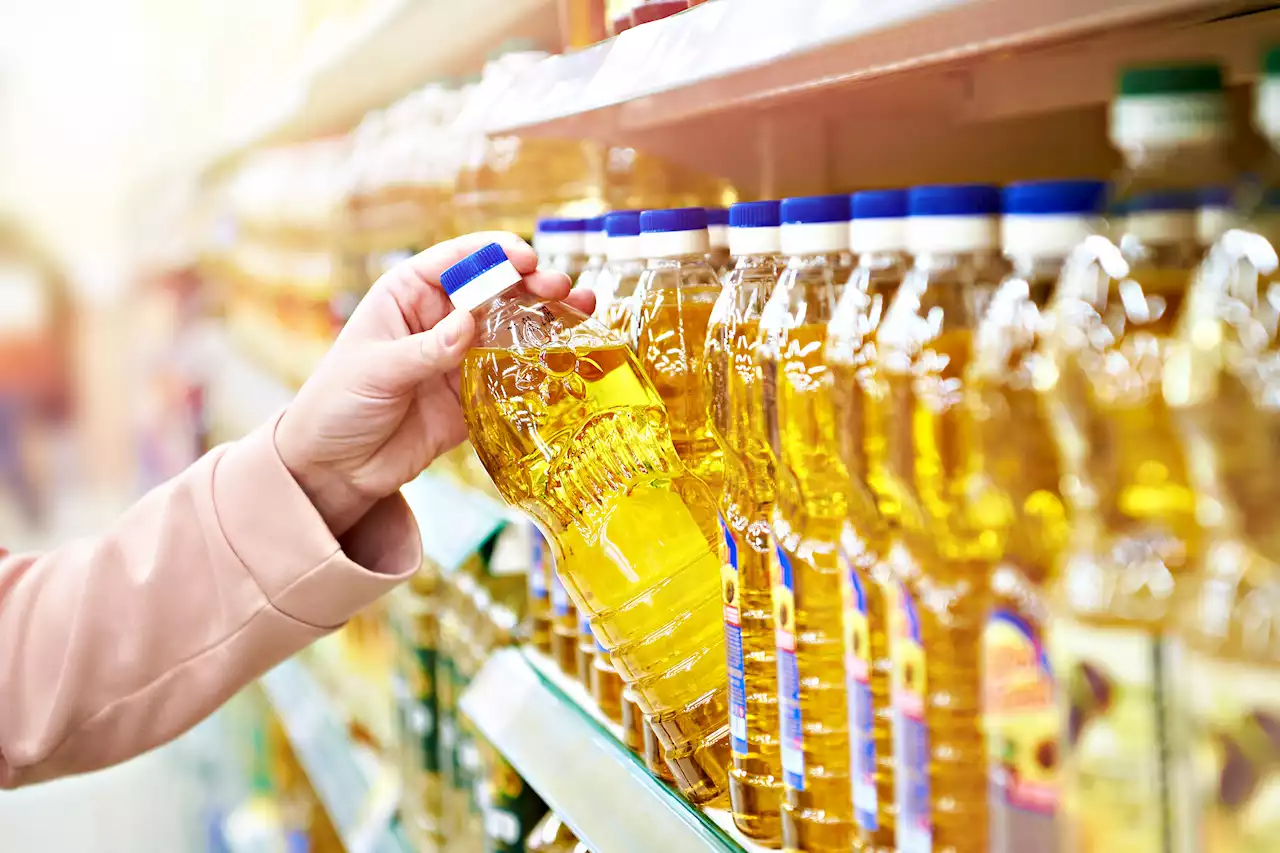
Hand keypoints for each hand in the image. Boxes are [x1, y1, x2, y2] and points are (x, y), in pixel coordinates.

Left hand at [276, 232, 594, 536]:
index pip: (457, 260)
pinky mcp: (474, 395)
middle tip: (561, 288)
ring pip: (512, 328)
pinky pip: (513, 375)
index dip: (495, 254)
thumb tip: (468, 323)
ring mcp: (460, 356)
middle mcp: (439, 319)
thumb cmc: (337, 404)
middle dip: (532, 284)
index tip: (525, 259)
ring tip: (582, 310)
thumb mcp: (376, 370)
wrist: (336, 468)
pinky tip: (569, 356)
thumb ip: (426, 348)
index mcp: (407, 295)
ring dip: (547, 319)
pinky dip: (542, 365)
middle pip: (495, 290)